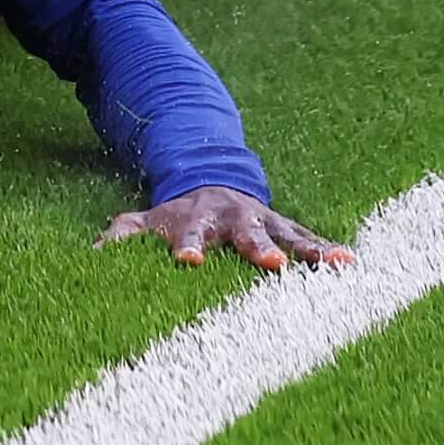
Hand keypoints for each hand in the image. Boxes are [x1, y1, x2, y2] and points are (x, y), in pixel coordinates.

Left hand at [97, 185, 355, 272]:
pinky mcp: (286, 227)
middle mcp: (233, 218)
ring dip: (309, 251)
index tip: (188, 261)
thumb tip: (92, 257)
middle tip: (274, 266)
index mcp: (194, 220)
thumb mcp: (145, 220)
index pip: (188, 235)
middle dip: (260, 249)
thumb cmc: (176, 214)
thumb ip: (120, 235)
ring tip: (334, 265)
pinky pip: (310, 239)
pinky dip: (328, 251)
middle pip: (246, 235)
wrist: (209, 179)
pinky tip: (351, 263)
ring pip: (288, 235)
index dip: (188, 246)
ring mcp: (263, 221)